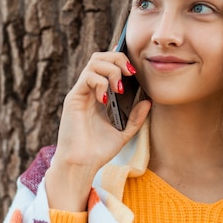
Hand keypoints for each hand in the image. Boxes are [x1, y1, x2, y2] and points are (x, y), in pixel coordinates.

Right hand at [45, 51, 150, 210]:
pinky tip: (106, 99)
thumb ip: (135, 117)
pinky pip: (87, 77)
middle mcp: (89, 90)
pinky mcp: (74, 98)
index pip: (107, 65)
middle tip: (131, 72)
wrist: (82, 165)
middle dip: (118, 58)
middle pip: (100, 57)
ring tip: (120, 88)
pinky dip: (101, 83)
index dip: (119, 57)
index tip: (134, 64)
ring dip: (111, 70)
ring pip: (94, 62)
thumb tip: (148, 101)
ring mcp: (80, 93)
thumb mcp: (124, 133)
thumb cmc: (98, 151)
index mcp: (99, 95)